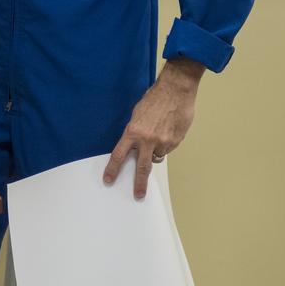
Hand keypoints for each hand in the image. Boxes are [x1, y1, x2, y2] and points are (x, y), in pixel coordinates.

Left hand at [103, 58, 203, 198]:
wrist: (176, 90)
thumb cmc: (154, 98)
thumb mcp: (137, 114)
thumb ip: (136, 132)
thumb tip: (136, 144)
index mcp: (133, 131)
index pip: (118, 155)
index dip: (112, 169)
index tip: (108, 180)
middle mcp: (147, 139)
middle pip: (141, 167)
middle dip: (139, 183)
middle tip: (138, 195)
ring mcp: (163, 142)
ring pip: (158, 156)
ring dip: (155, 152)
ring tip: (158, 136)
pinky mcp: (176, 141)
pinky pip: (169, 149)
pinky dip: (167, 144)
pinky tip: (168, 130)